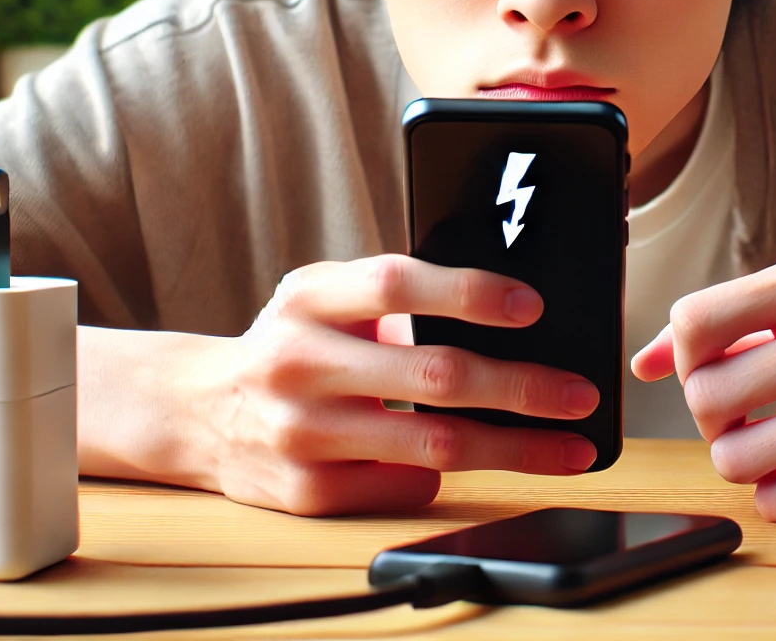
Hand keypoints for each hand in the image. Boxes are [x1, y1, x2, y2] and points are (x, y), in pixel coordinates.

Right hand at [185, 255, 599, 515]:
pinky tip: (473, 463)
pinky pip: (406, 485)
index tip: (532, 307)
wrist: (197, 412)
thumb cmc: (290, 345)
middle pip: (434, 375)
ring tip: (568, 446)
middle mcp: (300, 360)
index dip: (468, 293)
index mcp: (310, 297)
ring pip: (433, 444)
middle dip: (523, 388)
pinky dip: (445, 474)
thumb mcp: (322, 300)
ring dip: (515, 448)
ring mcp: (302, 430)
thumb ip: (391, 297)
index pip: (395, 284)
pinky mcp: (308, 490)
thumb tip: (502, 310)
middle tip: (579, 394)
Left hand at [631, 254, 775, 521]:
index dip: (690, 356)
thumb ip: (720, 328)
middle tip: (755, 416)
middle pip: (703, 394)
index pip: (695, 320)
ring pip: (731, 456)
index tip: (721, 366)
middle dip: (714, 416)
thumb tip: (641, 364)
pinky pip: (775, 501)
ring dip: (746, 460)